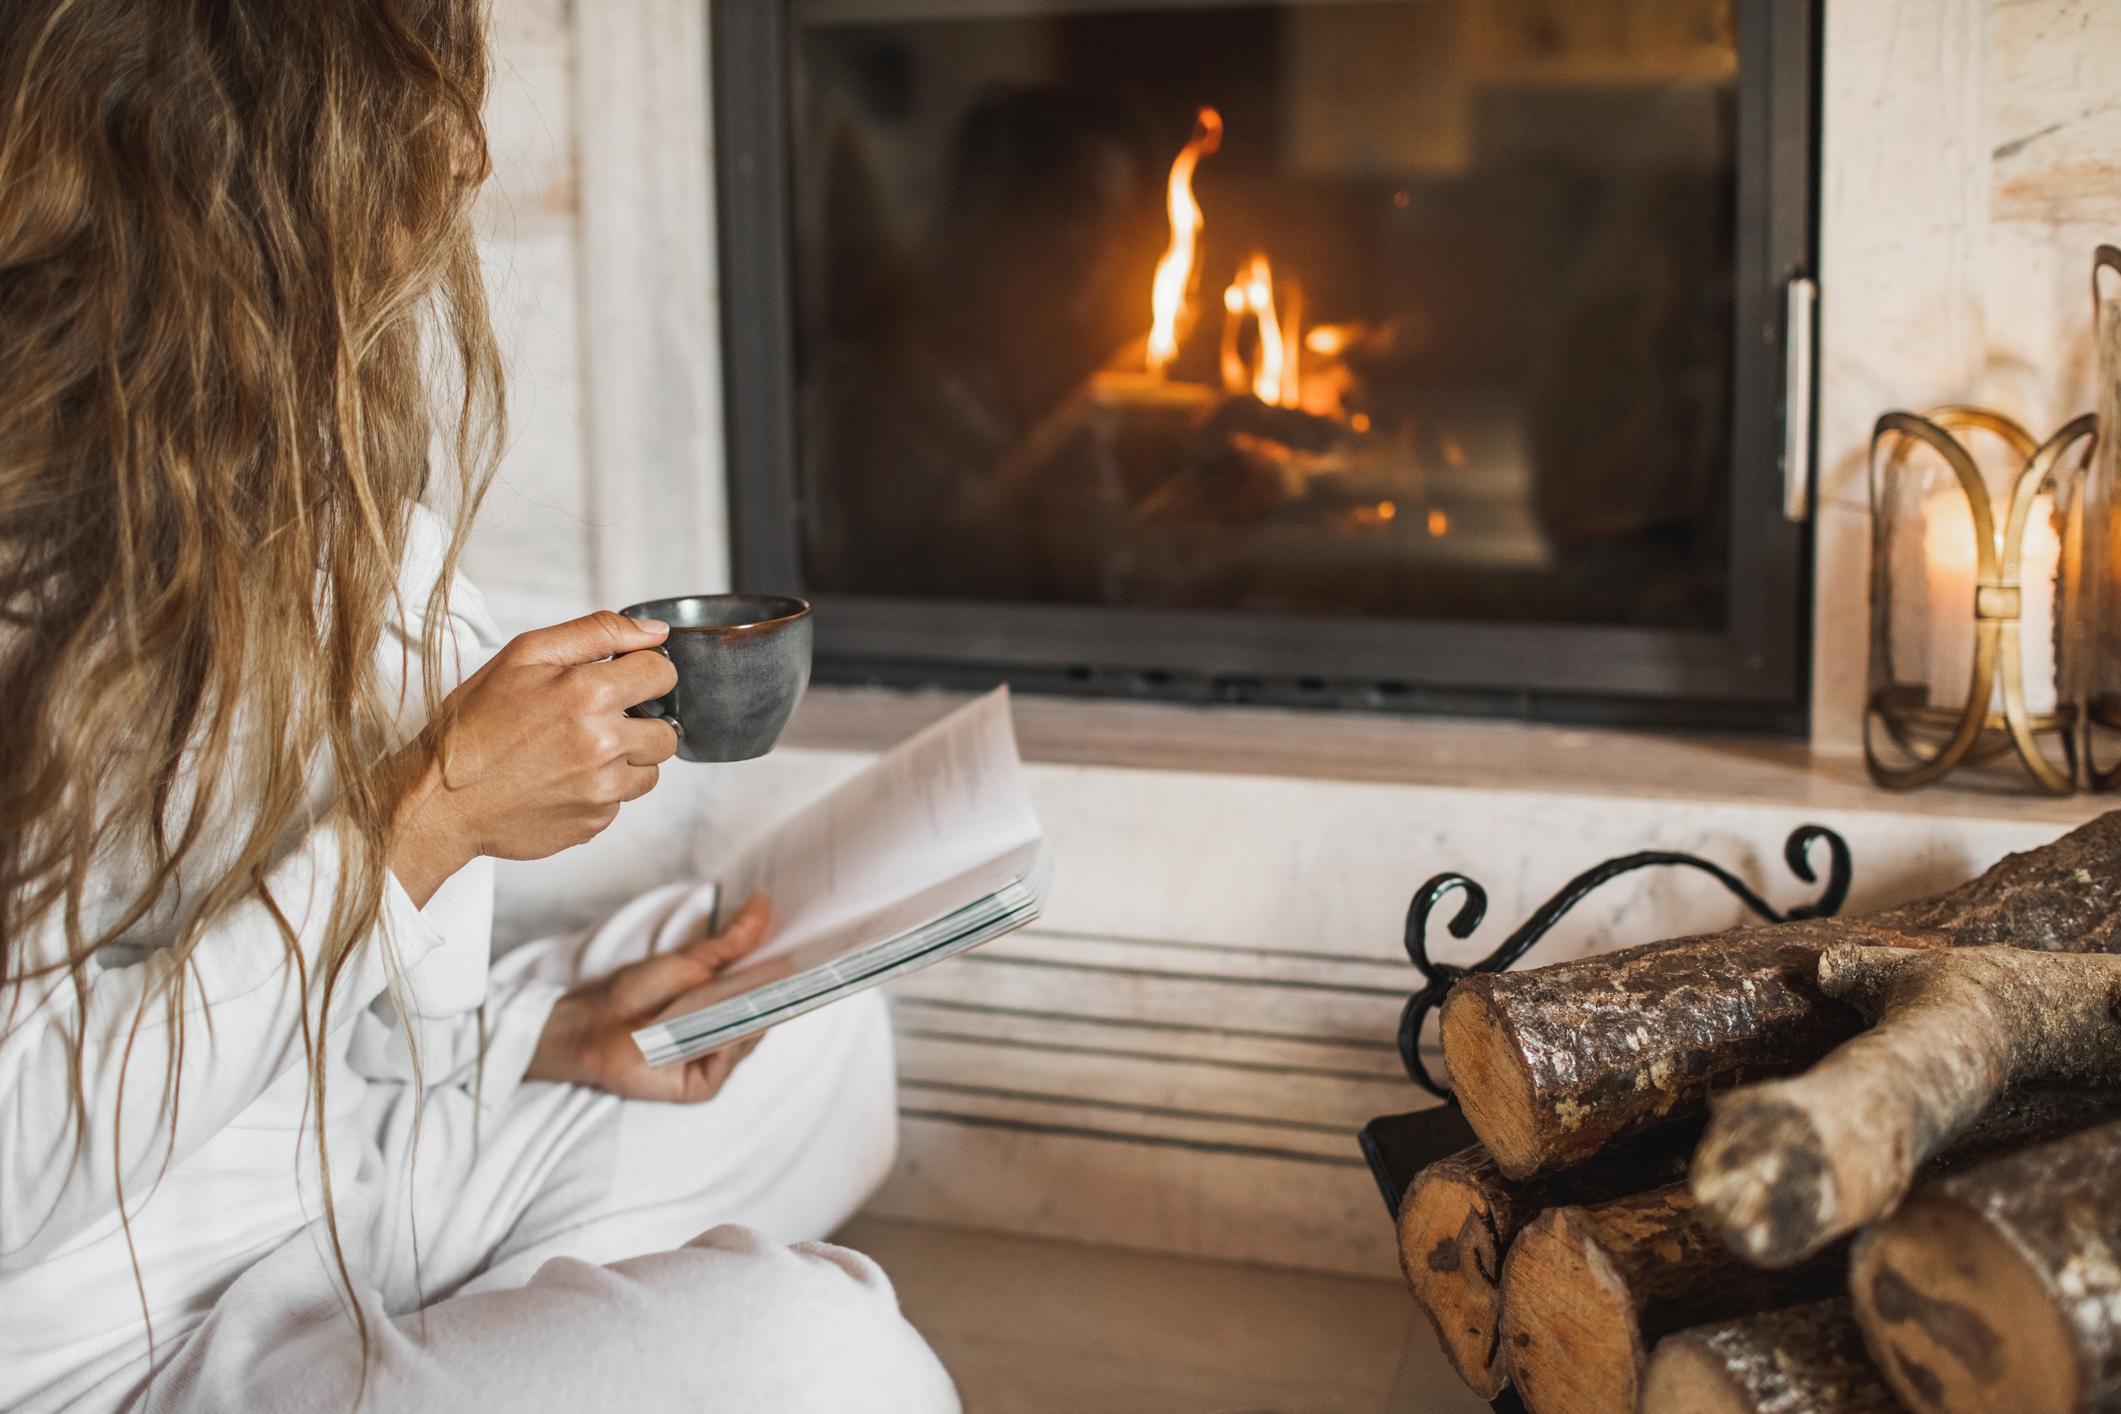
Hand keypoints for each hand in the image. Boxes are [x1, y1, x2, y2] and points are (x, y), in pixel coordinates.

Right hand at [390, 611, 679, 904]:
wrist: (439, 799)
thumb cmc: (473, 725)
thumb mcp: (524, 656)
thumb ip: (597, 633)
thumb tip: (656, 633)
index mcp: (589, 695)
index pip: (663, 674)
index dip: (645, 672)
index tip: (624, 680)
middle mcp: (603, 745)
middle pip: (667, 731)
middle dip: (641, 722)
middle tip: (598, 721)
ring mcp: (601, 790)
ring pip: (650, 772)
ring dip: (626, 760)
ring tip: (577, 752)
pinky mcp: (594, 823)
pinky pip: (620, 803)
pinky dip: (600, 791)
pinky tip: (561, 781)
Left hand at [527, 894, 777, 1101]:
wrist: (594, 1024)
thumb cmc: (637, 992)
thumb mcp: (691, 961)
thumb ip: (730, 942)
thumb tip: (762, 903)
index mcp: (728, 1009)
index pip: (767, 996)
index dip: (785, 979)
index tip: (806, 958)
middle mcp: (727, 1038)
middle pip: (761, 1019)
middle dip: (774, 996)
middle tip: (792, 971)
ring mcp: (716, 1063)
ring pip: (747, 1040)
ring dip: (753, 1017)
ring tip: (763, 991)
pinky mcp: (701, 1084)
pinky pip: (726, 1062)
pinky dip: (729, 1042)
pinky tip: (730, 1024)